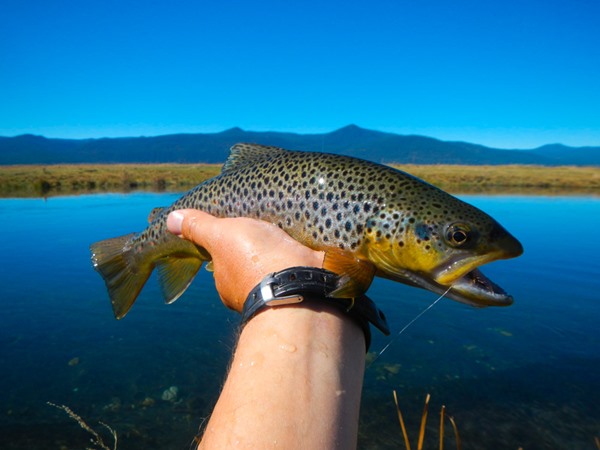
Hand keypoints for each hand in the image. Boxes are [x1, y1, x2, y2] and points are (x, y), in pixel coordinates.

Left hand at [167, 209, 324, 311]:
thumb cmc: (255, 261)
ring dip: (283, 253)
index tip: (240, 232)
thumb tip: (171, 220)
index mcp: (228, 281)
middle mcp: (252, 290)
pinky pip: (301, 268)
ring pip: (278, 267)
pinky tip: (308, 243)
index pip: (224, 260)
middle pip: (251, 264)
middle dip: (258, 250)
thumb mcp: (222, 235)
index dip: (231, 244)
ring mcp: (282, 289)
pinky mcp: (307, 284)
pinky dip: (303, 258)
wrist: (303, 283)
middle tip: (268, 229)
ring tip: (292, 232)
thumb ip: (199, 227)